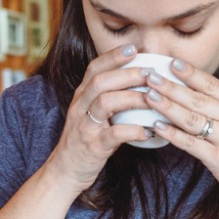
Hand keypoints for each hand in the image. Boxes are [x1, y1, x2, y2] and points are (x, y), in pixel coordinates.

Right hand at [47, 45, 159, 192]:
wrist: (65, 171)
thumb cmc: (85, 140)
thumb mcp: (91, 114)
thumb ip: (108, 98)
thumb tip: (139, 82)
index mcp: (81, 97)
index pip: (94, 68)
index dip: (113, 56)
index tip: (133, 48)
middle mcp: (80, 108)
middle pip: (101, 82)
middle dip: (127, 74)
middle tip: (150, 73)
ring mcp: (85, 127)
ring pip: (106, 103)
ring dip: (132, 98)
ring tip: (153, 98)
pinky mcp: (93, 147)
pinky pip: (114, 135)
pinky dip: (134, 130)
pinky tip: (149, 131)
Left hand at [142, 59, 218, 213]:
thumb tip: (193, 94)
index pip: (211, 84)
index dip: (190, 73)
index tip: (171, 62)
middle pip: (198, 99)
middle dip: (171, 86)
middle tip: (150, 77)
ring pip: (192, 118)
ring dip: (168, 106)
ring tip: (149, 97)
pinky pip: (191, 143)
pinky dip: (172, 134)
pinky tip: (157, 127)